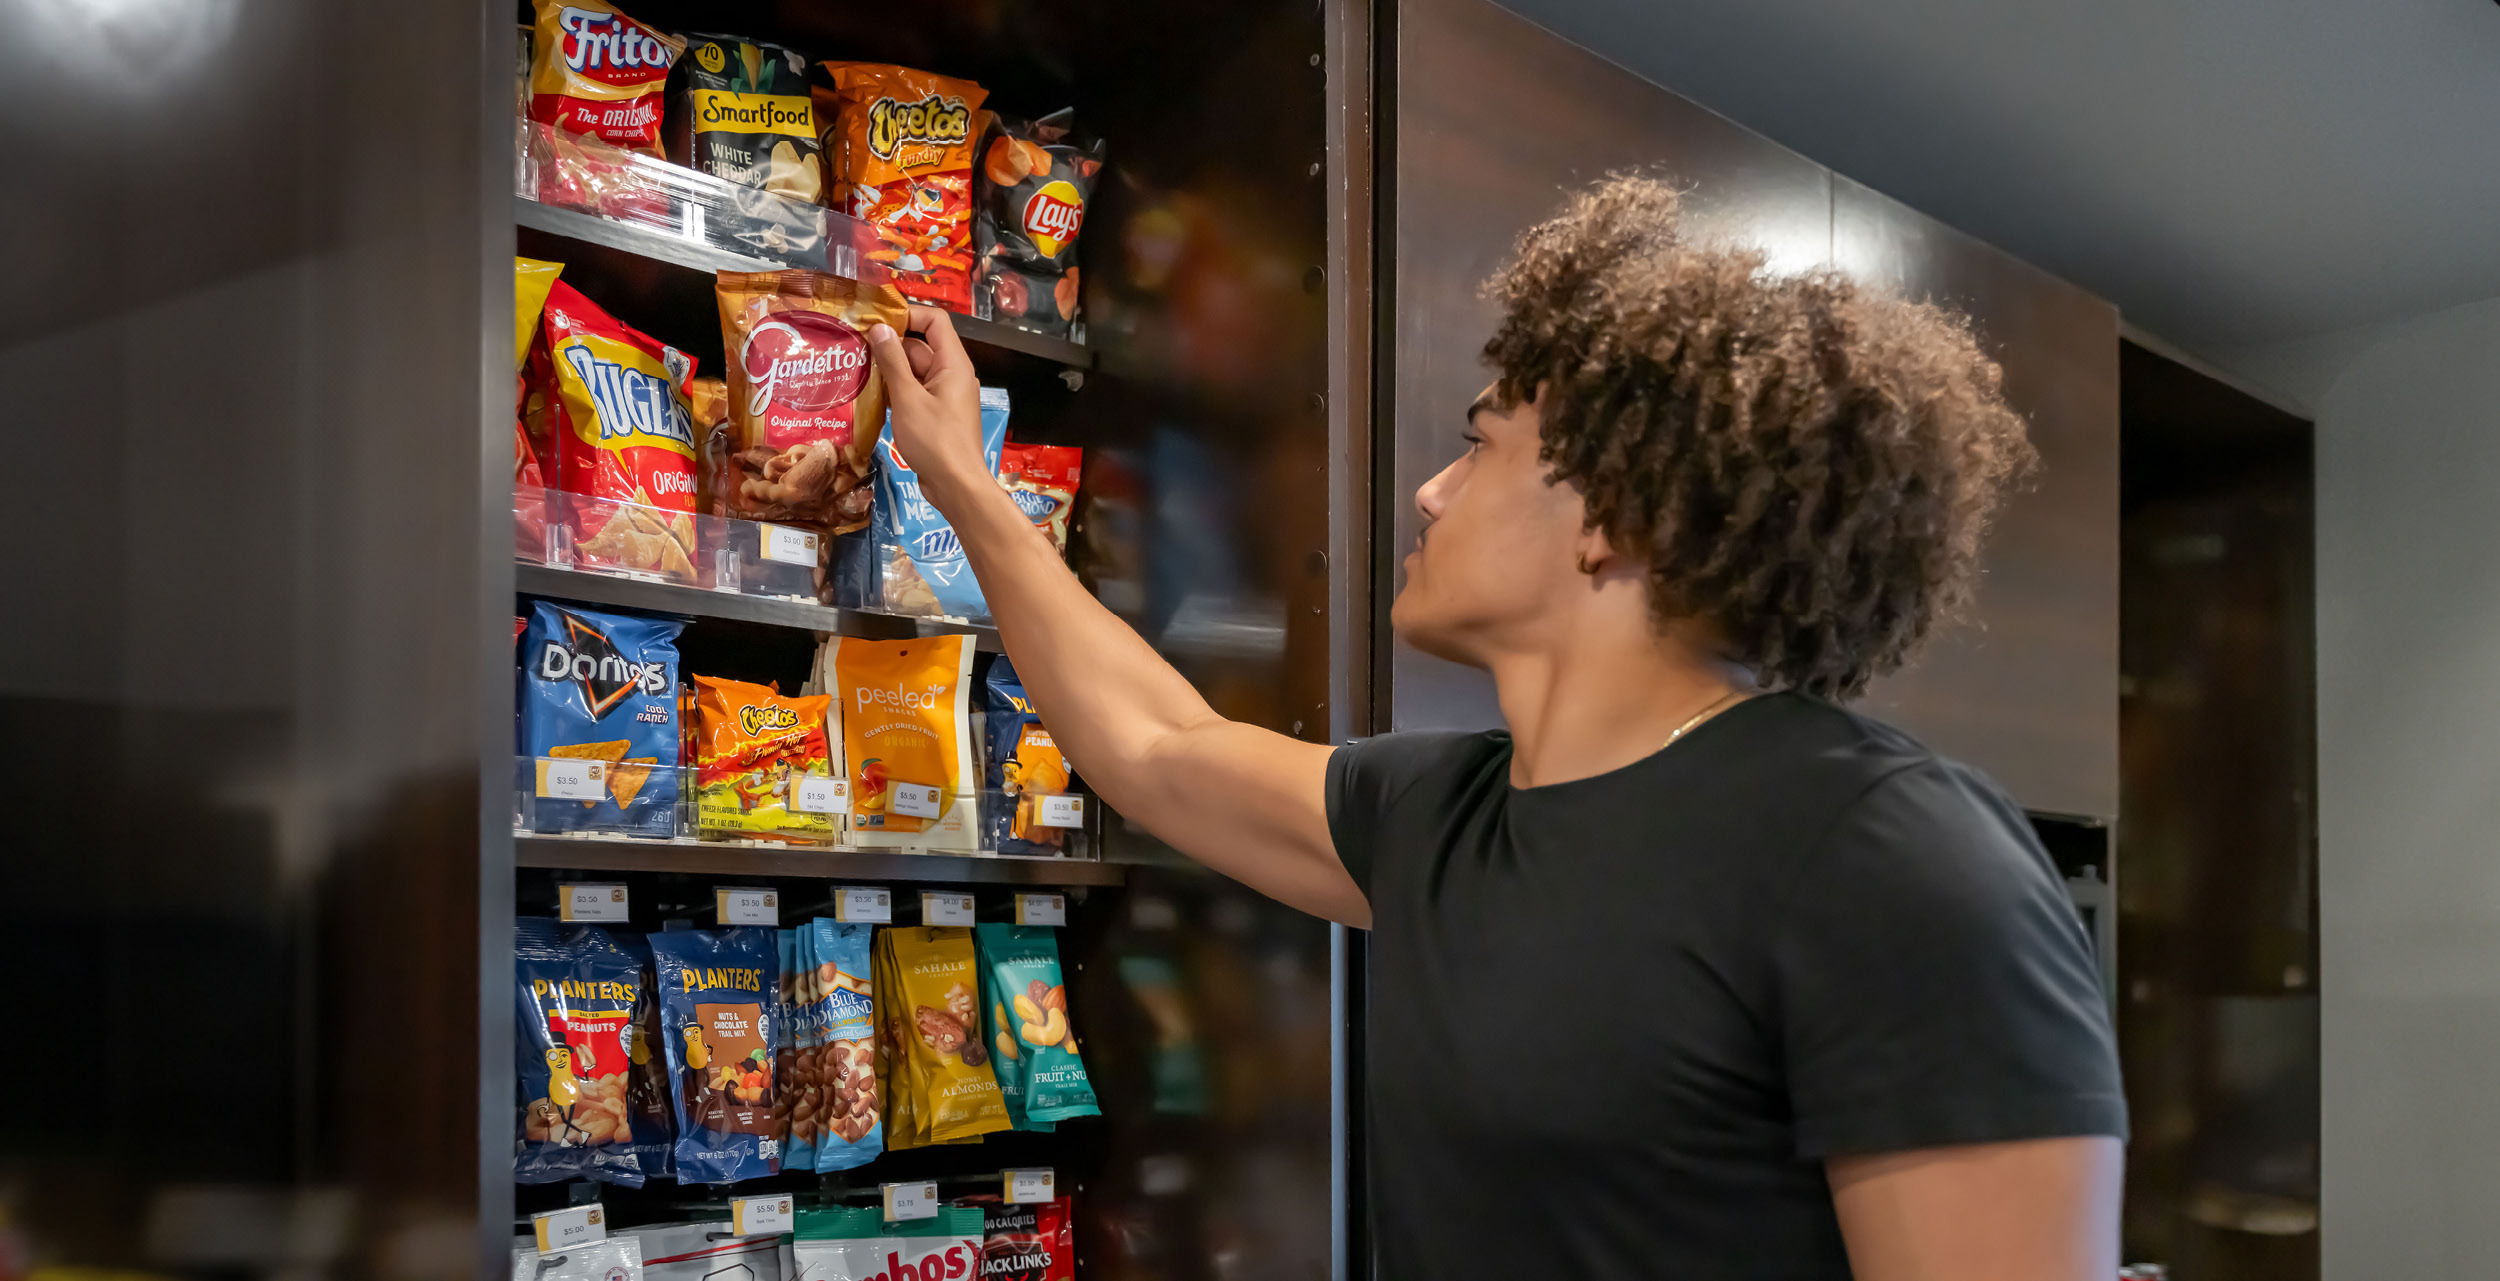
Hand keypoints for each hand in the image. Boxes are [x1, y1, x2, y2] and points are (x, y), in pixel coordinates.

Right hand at [865, 305, 984, 500]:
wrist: (956, 486)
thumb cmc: (935, 440)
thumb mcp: (908, 398)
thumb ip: (893, 362)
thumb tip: (880, 328)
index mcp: (952, 363)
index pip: (935, 321)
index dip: (909, 314)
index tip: (878, 319)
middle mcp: (951, 375)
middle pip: (919, 347)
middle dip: (889, 346)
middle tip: (854, 347)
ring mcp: (944, 396)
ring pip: (914, 372)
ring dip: (888, 371)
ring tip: (854, 369)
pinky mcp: (935, 415)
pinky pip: (914, 393)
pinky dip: (895, 392)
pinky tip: (868, 396)